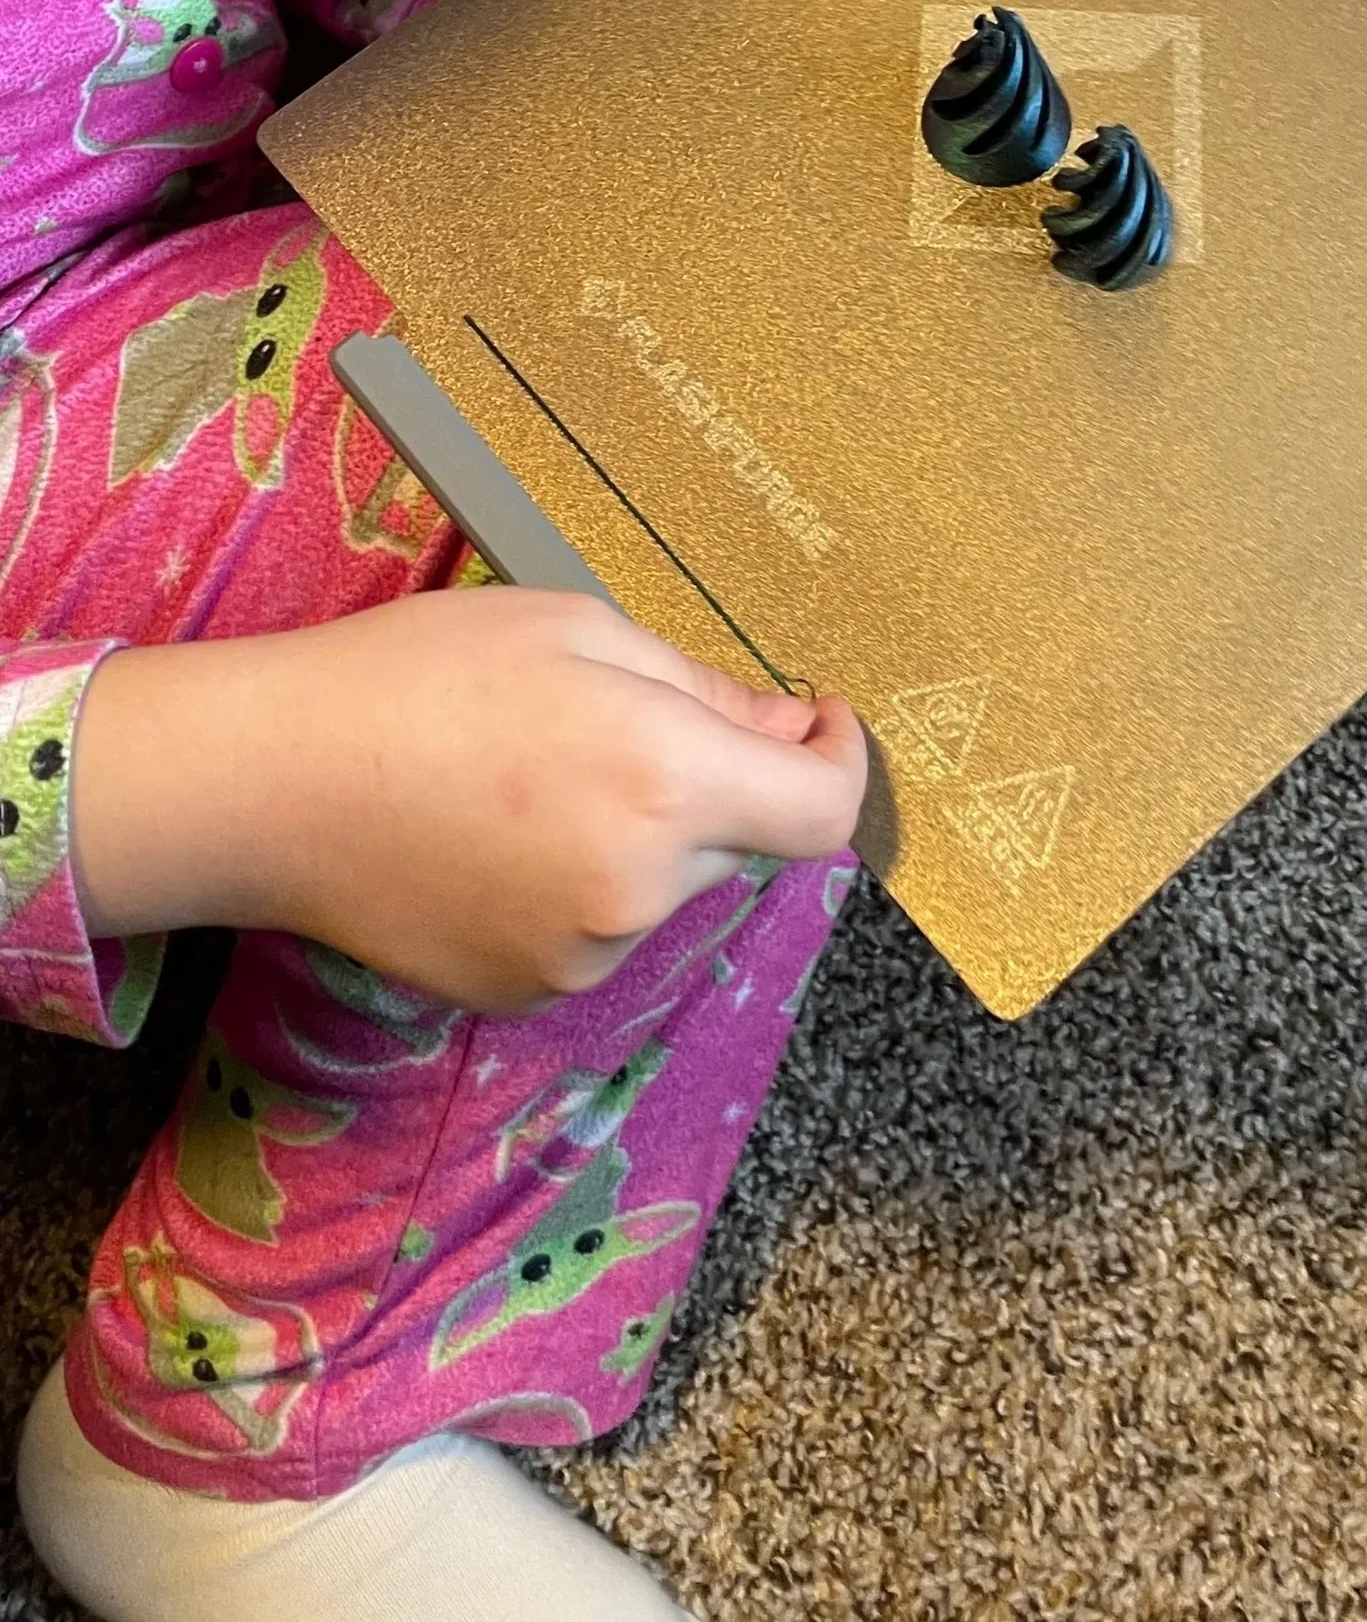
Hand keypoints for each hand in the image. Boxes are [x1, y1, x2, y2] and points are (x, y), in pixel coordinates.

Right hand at [69, 591, 865, 1013]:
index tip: (817, 723)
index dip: (840, 764)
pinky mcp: (530, 993)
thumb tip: (789, 730)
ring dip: (637, 837)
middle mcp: (641, 887)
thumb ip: (704, 689)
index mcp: (664, 781)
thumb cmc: (416, 676)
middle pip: (736, 842)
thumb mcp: (576, 629)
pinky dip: (578, 886)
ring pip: (662, 887)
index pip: (823, 813)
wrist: (271, 783)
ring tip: (523, 780)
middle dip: (706, 784)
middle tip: (607, 723)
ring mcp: (584, 954)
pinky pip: (598, 932)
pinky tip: (493, 839)